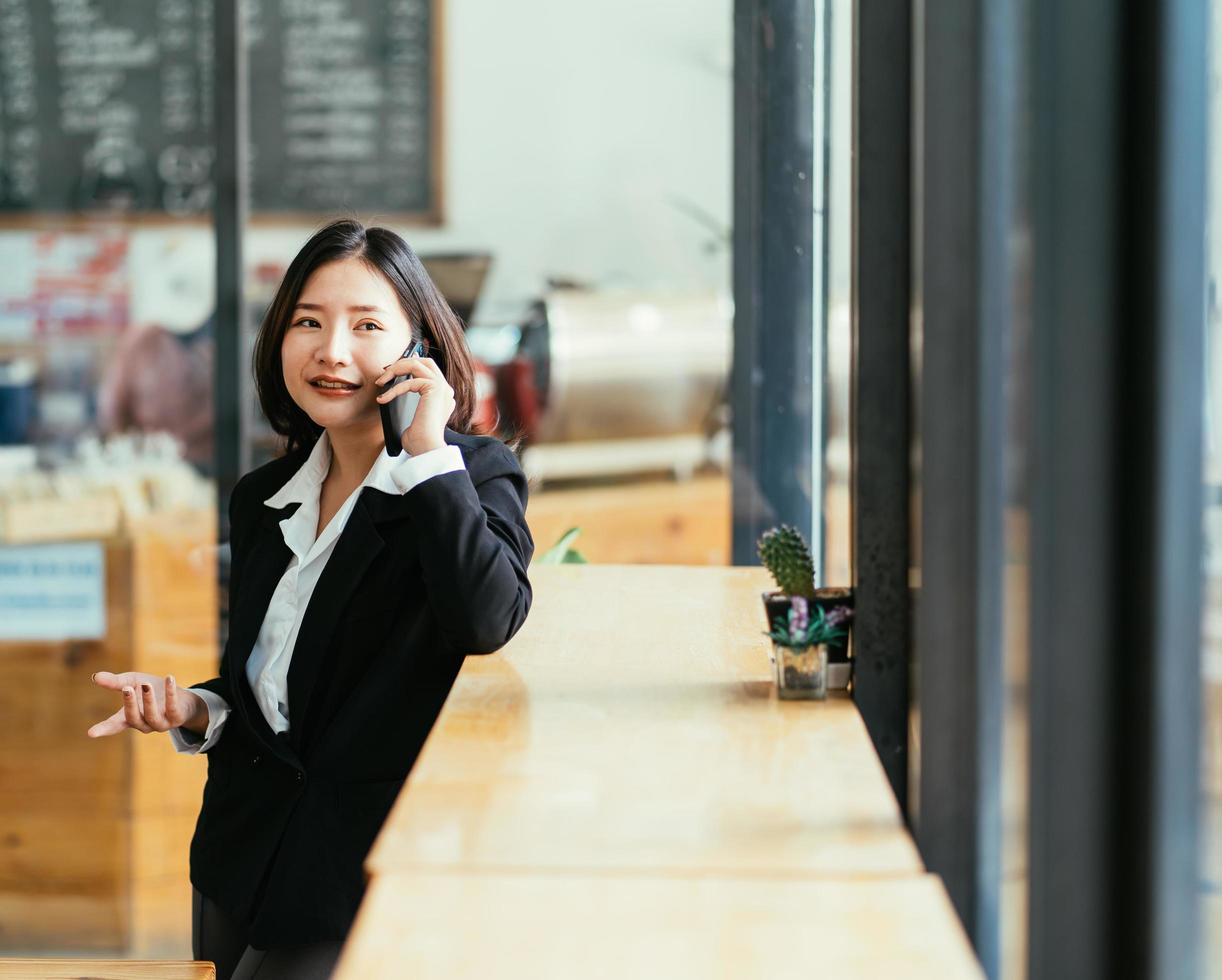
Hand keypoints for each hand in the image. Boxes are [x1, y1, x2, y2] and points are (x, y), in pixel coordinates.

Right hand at [87, 671, 207, 737]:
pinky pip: (172, 707)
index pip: (114, 724)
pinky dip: (170, 693)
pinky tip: (169, 678)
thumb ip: (116, 682)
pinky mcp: (176, 718)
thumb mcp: (133, 682)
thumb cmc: (152, 690)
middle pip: (132, 718)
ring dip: (148, 700)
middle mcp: (144, 723)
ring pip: (152, 716)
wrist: (182, 698)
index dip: (104, 728)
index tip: (91, 733)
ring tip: (146, 684)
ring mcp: (160, 723)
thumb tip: (95, 677)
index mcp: (130, 716)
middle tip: (126, 688)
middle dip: (129, 704)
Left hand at [374, 355, 454, 455]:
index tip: (390, 374)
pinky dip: (393, 389)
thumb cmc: (418, 441)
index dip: (408, 367)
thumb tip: (390, 394)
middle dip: (402, 363)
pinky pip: (409, 381)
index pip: (428, 370)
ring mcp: (442, 388)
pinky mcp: (435, 390)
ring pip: (417, 364)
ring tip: (380, 382)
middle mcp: (445, 390)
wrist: (426, 450)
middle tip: (385, 372)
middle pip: (425, 361)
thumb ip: (409, 403)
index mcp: (442, 396)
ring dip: (395, 370)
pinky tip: (383, 399)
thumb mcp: (412, 418)